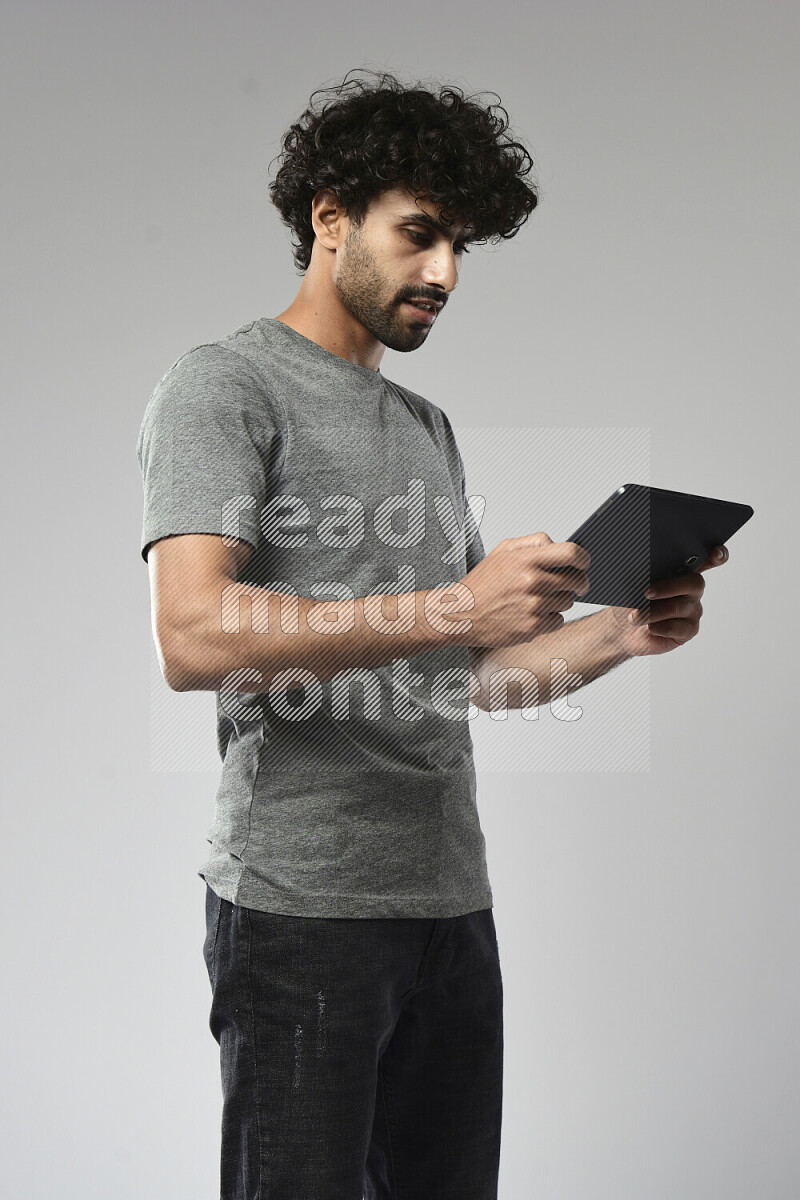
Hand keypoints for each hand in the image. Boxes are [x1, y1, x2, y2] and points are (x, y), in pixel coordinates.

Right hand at [457, 532, 589, 647]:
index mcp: (526, 560)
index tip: (583, 563)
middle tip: (570, 583)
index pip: (572, 553)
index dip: (583, 559)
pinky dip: (551, 618)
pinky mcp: (532, 628)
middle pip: (577, 580)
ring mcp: (533, 607)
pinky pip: (558, 621)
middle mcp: (532, 582)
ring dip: (561, 600)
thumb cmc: (482, 583)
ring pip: (568, 602)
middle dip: (577, 582)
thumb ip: (533, 541)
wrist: (460, 614)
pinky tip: (534, 614)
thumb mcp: (502, 551)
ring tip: (540, 598)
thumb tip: (558, 544)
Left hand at [607, 544, 728, 656]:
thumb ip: (646, 574)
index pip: (707, 560)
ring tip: (635, 616)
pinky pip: (677, 627)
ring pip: (679, 607)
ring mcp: (693, 610)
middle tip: (646, 593)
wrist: (624, 629)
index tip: (716, 553)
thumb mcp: (634, 584)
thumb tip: (645, 570)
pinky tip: (650, 628)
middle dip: (668, 587)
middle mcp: (692, 590)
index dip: (717, 555)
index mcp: (682, 572)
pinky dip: (658, 627)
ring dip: (653, 612)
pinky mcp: (689, 630)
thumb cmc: (631, 601)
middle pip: (695, 583)